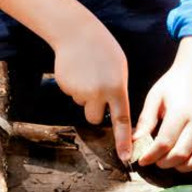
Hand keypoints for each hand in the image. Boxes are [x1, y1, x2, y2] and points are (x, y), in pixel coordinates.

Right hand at [52, 20, 131, 160]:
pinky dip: (74, 86)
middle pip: (94, 119)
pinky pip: (72, 95)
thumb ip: (119, 91)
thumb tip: (115, 112)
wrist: (76, 32)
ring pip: (83, 105)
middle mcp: (98, 93)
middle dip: (94, 110)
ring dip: (84, 96)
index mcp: (116, 88)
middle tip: (96, 89)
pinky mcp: (65, 87)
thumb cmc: (103, 49)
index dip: (123, 141)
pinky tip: (77, 70)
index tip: (126, 158)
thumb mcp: (120, 68)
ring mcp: (80, 91)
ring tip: (87, 74)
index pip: (122, 121)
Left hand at [132, 45, 191, 171]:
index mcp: (180, 112)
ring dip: (184, 166)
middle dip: (164, 163)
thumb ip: (145, 120)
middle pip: (182, 153)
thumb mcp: (154, 97)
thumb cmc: (172, 85)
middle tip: (155, 161)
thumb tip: (135, 141)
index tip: (142, 160)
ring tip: (172, 162)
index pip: (165, 142)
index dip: (151, 155)